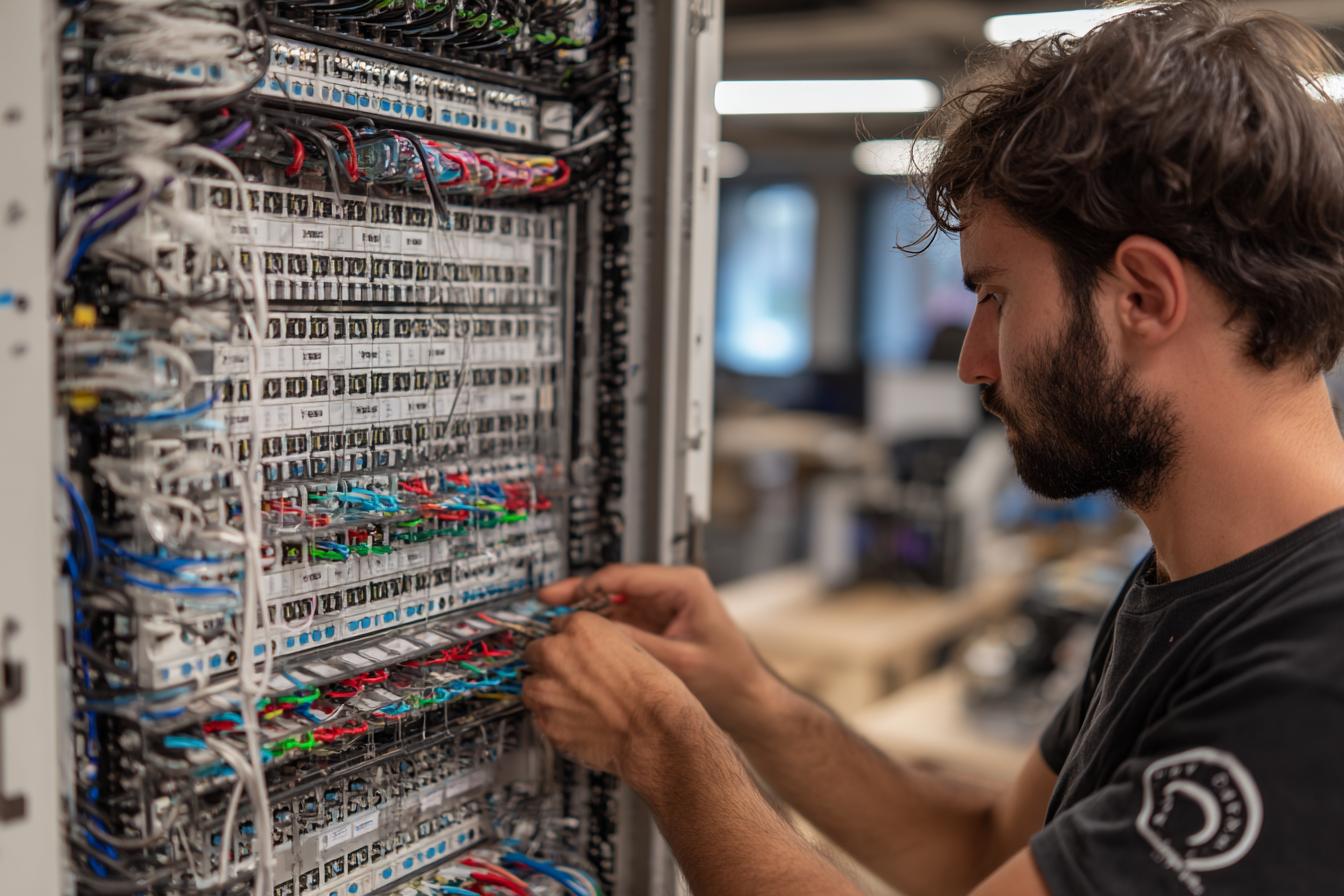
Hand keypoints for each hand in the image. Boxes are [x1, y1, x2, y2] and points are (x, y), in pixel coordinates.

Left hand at [520, 611, 709, 787]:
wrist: (656, 732)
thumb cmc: (653, 692)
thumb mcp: (630, 645)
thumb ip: (598, 642)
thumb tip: (581, 647)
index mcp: (580, 628)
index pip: (556, 625)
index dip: (567, 641)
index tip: (572, 651)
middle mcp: (556, 653)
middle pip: (535, 651)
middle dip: (550, 664)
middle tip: (573, 678)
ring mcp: (547, 690)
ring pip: (532, 685)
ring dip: (548, 691)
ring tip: (578, 703)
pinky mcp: (547, 723)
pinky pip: (541, 717)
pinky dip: (555, 719)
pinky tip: (581, 721)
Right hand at [537, 564, 783, 734]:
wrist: (748, 698)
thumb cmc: (729, 678)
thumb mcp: (680, 662)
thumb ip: (639, 646)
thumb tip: (598, 636)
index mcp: (685, 585)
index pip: (627, 576)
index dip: (590, 586)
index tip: (563, 598)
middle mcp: (673, 589)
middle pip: (616, 584)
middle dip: (580, 594)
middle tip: (546, 600)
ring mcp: (664, 605)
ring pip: (614, 601)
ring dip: (586, 612)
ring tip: (554, 620)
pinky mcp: (658, 623)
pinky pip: (621, 619)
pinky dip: (599, 628)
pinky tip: (578, 638)